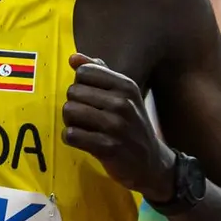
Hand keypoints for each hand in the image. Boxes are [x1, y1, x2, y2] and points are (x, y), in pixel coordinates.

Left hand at [63, 54, 176, 199]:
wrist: (150, 162)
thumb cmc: (132, 124)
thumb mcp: (124, 95)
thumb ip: (99, 73)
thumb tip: (73, 57)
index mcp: (126, 86)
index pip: (85, 72)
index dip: (81, 84)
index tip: (89, 97)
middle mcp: (122, 103)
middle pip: (73, 91)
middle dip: (74, 104)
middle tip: (85, 116)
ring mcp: (115, 126)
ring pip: (70, 111)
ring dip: (70, 121)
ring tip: (82, 127)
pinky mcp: (107, 148)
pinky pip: (71, 134)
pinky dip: (71, 137)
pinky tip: (81, 140)